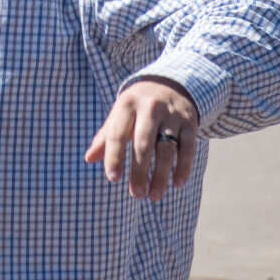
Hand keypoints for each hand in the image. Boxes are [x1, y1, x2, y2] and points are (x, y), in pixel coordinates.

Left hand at [84, 76, 198, 200]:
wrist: (169, 83)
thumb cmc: (137, 107)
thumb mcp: (119, 115)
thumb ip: (105, 137)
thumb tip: (88, 159)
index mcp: (127, 104)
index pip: (118, 133)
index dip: (114, 157)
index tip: (113, 179)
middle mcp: (150, 106)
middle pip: (143, 143)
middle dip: (140, 171)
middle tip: (137, 195)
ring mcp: (172, 114)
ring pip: (167, 148)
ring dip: (161, 175)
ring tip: (154, 196)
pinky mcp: (190, 121)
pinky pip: (188, 147)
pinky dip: (183, 167)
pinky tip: (177, 184)